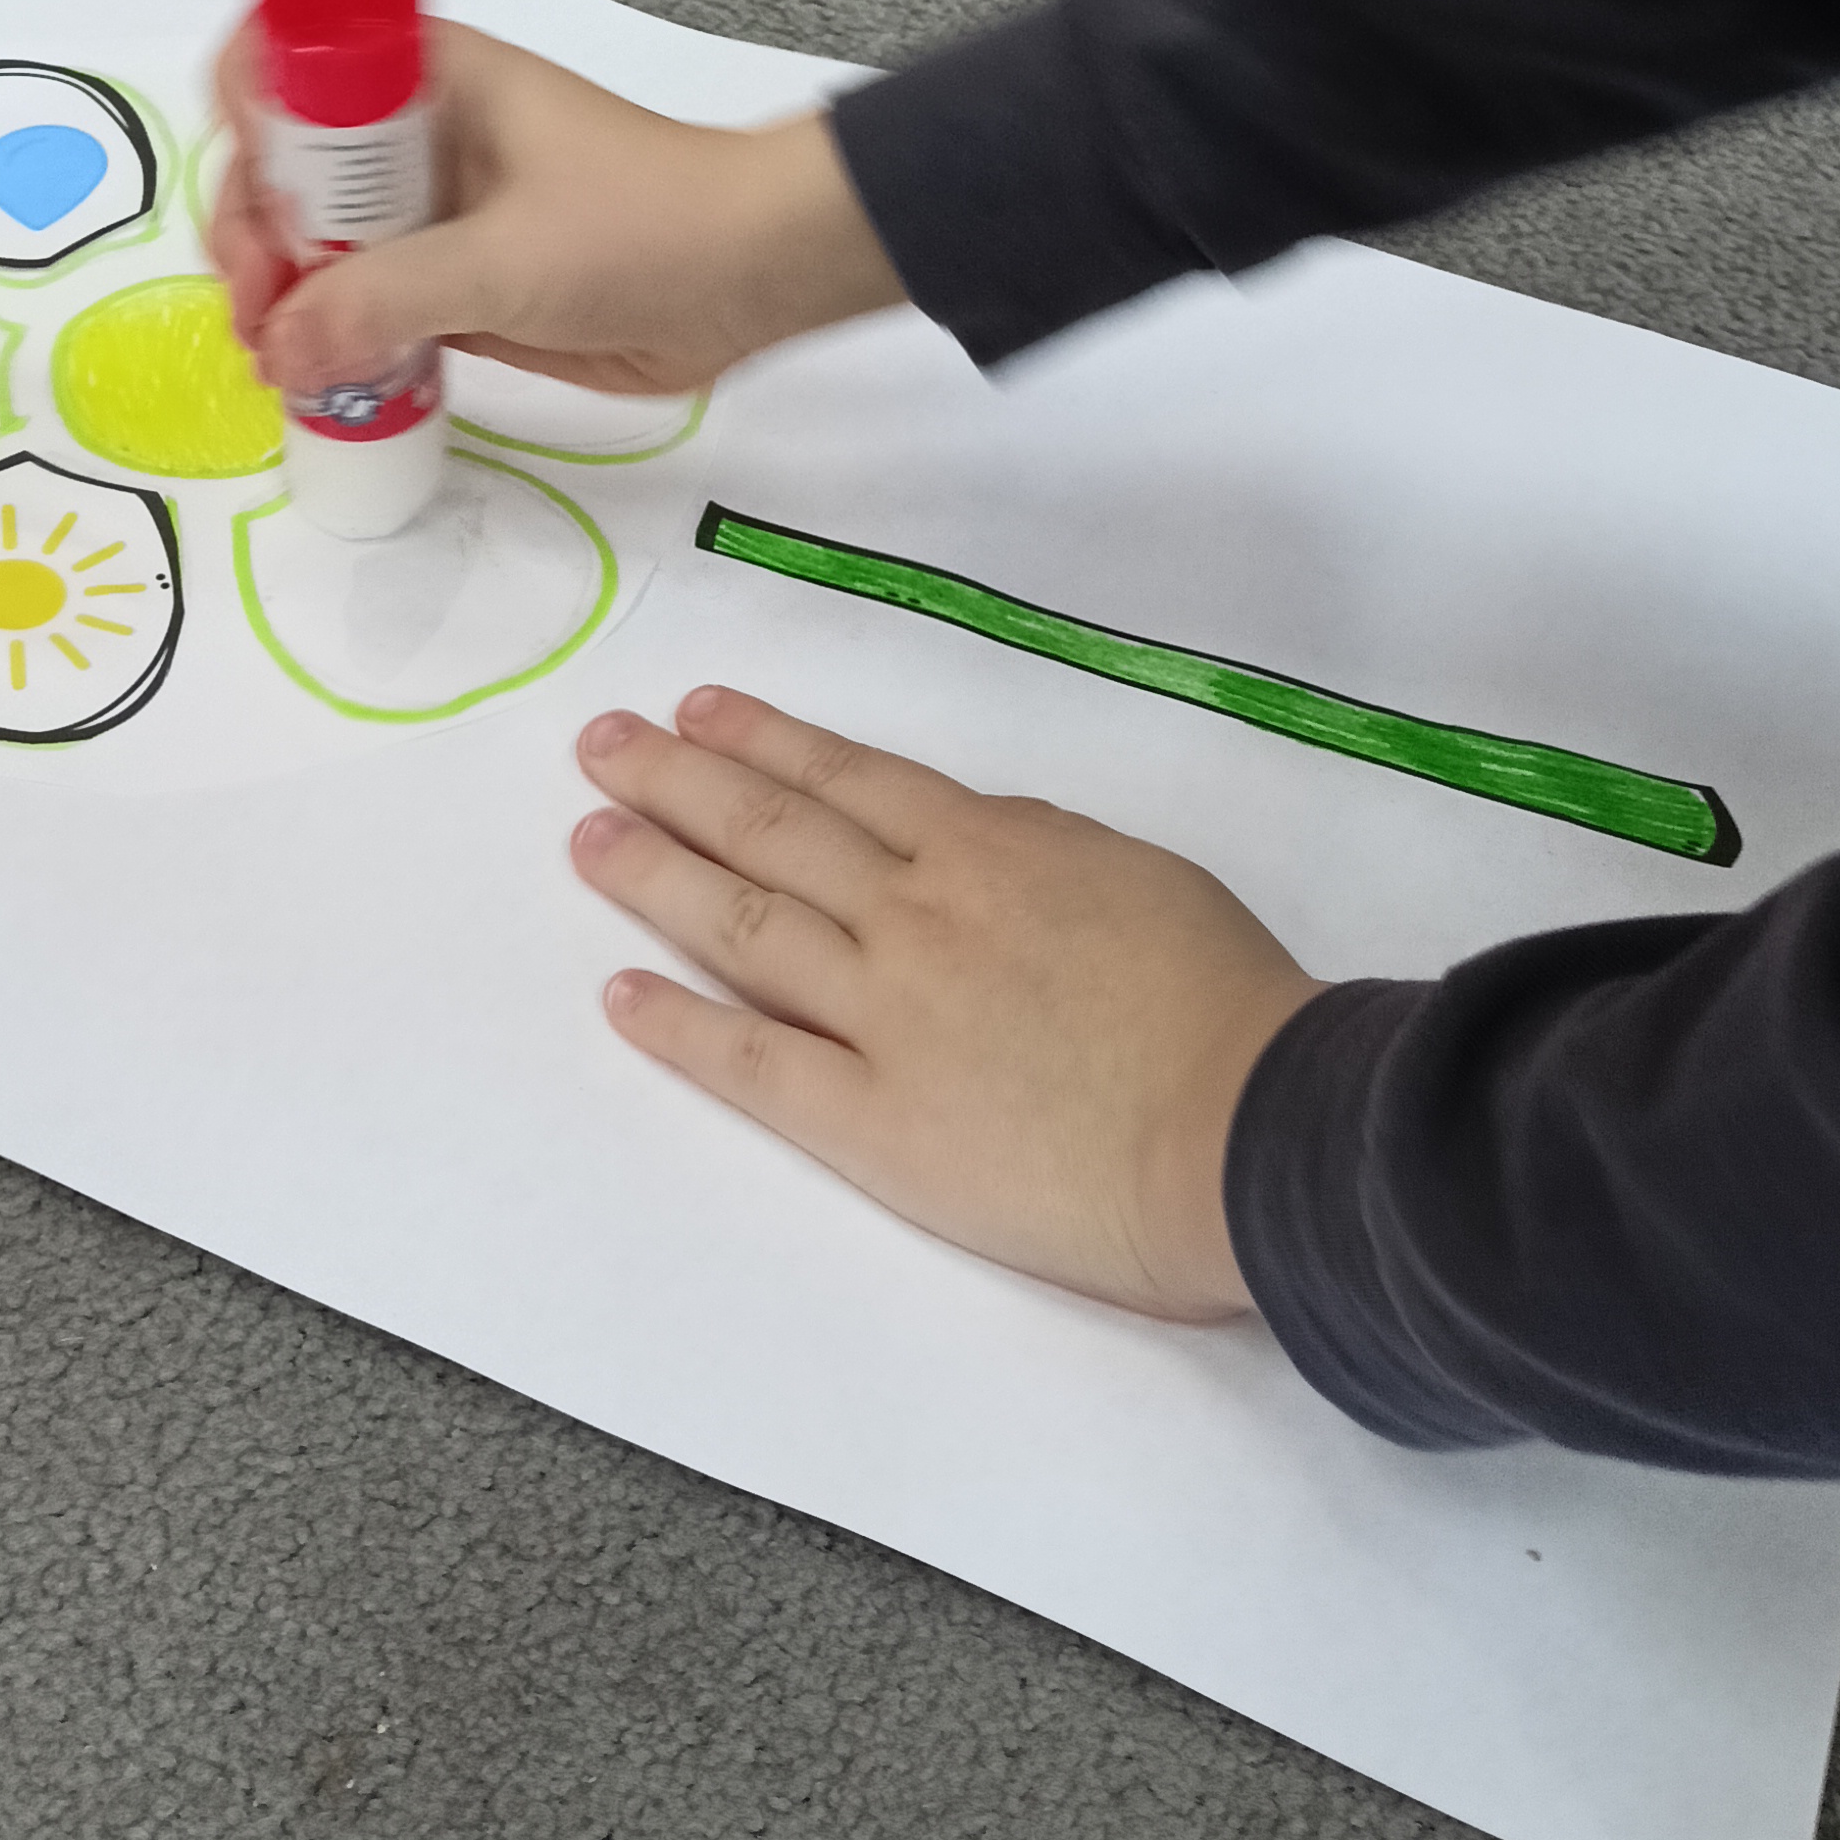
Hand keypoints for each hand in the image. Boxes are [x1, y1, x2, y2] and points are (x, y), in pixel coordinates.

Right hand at [206, 19, 905, 402]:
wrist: (757, 277)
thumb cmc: (645, 225)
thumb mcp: (505, 259)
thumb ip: (385, 300)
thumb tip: (281, 348)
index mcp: (428, 81)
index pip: (295, 57)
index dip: (251, 110)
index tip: (253, 190)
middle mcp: (416, 139)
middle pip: (287, 167)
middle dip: (253, 232)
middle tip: (259, 310)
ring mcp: (435, 213)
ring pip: (317, 244)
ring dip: (283, 297)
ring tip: (275, 362)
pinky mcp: (458, 285)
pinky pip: (366, 305)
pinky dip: (332, 340)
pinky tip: (314, 384)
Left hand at [573, 689, 1322, 1320]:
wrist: (1249, 1127)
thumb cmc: (1225, 1003)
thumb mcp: (1137, 877)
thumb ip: (1040, 855)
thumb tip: (976, 843)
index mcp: (990, 848)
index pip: (848, 778)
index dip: (765, 740)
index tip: (699, 712)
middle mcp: (917, 913)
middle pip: (772, 830)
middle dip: (676, 779)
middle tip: (601, 745)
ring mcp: (885, 1013)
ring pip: (745, 922)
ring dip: (656, 874)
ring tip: (590, 836)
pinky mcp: (873, 1121)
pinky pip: (755, 1062)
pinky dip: (681, 1026)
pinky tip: (622, 997)